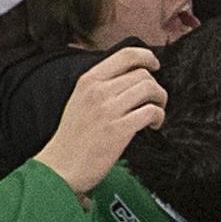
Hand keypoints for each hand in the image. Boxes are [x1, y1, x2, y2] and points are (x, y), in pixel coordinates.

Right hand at [35, 47, 165, 194]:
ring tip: (155, 113)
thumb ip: (101, 86)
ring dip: (160, 100)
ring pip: (150, 89)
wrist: (60, 167)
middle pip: (143, 74)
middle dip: (156, 87)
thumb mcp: (79, 100)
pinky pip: (151, 112)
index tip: (155, 66)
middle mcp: (98, 91)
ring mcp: (108, 110)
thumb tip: (130, 76)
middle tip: (155, 101)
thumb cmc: (72, 138)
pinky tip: (153, 126)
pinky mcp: (119, 129)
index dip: (146, 57)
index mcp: (88, 80)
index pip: (125, 54)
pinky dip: (159, 117)